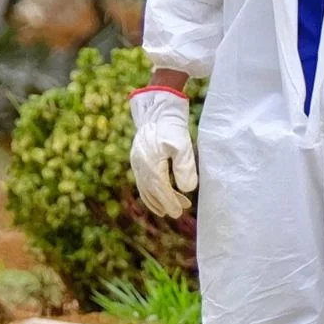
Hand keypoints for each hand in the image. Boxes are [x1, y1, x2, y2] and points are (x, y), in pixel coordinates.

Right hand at [127, 87, 196, 217]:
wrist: (157, 109)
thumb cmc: (172, 126)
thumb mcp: (183, 145)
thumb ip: (185, 167)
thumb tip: (187, 189)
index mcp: (151, 162)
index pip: (160, 188)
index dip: (169, 202)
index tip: (178, 212)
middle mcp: (140, 164)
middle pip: (151, 191)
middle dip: (164, 204)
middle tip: (177, 213)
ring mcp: (136, 162)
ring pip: (144, 187)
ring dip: (156, 200)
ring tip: (167, 210)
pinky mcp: (137, 159)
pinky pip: (142, 180)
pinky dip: (150, 191)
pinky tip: (159, 193)